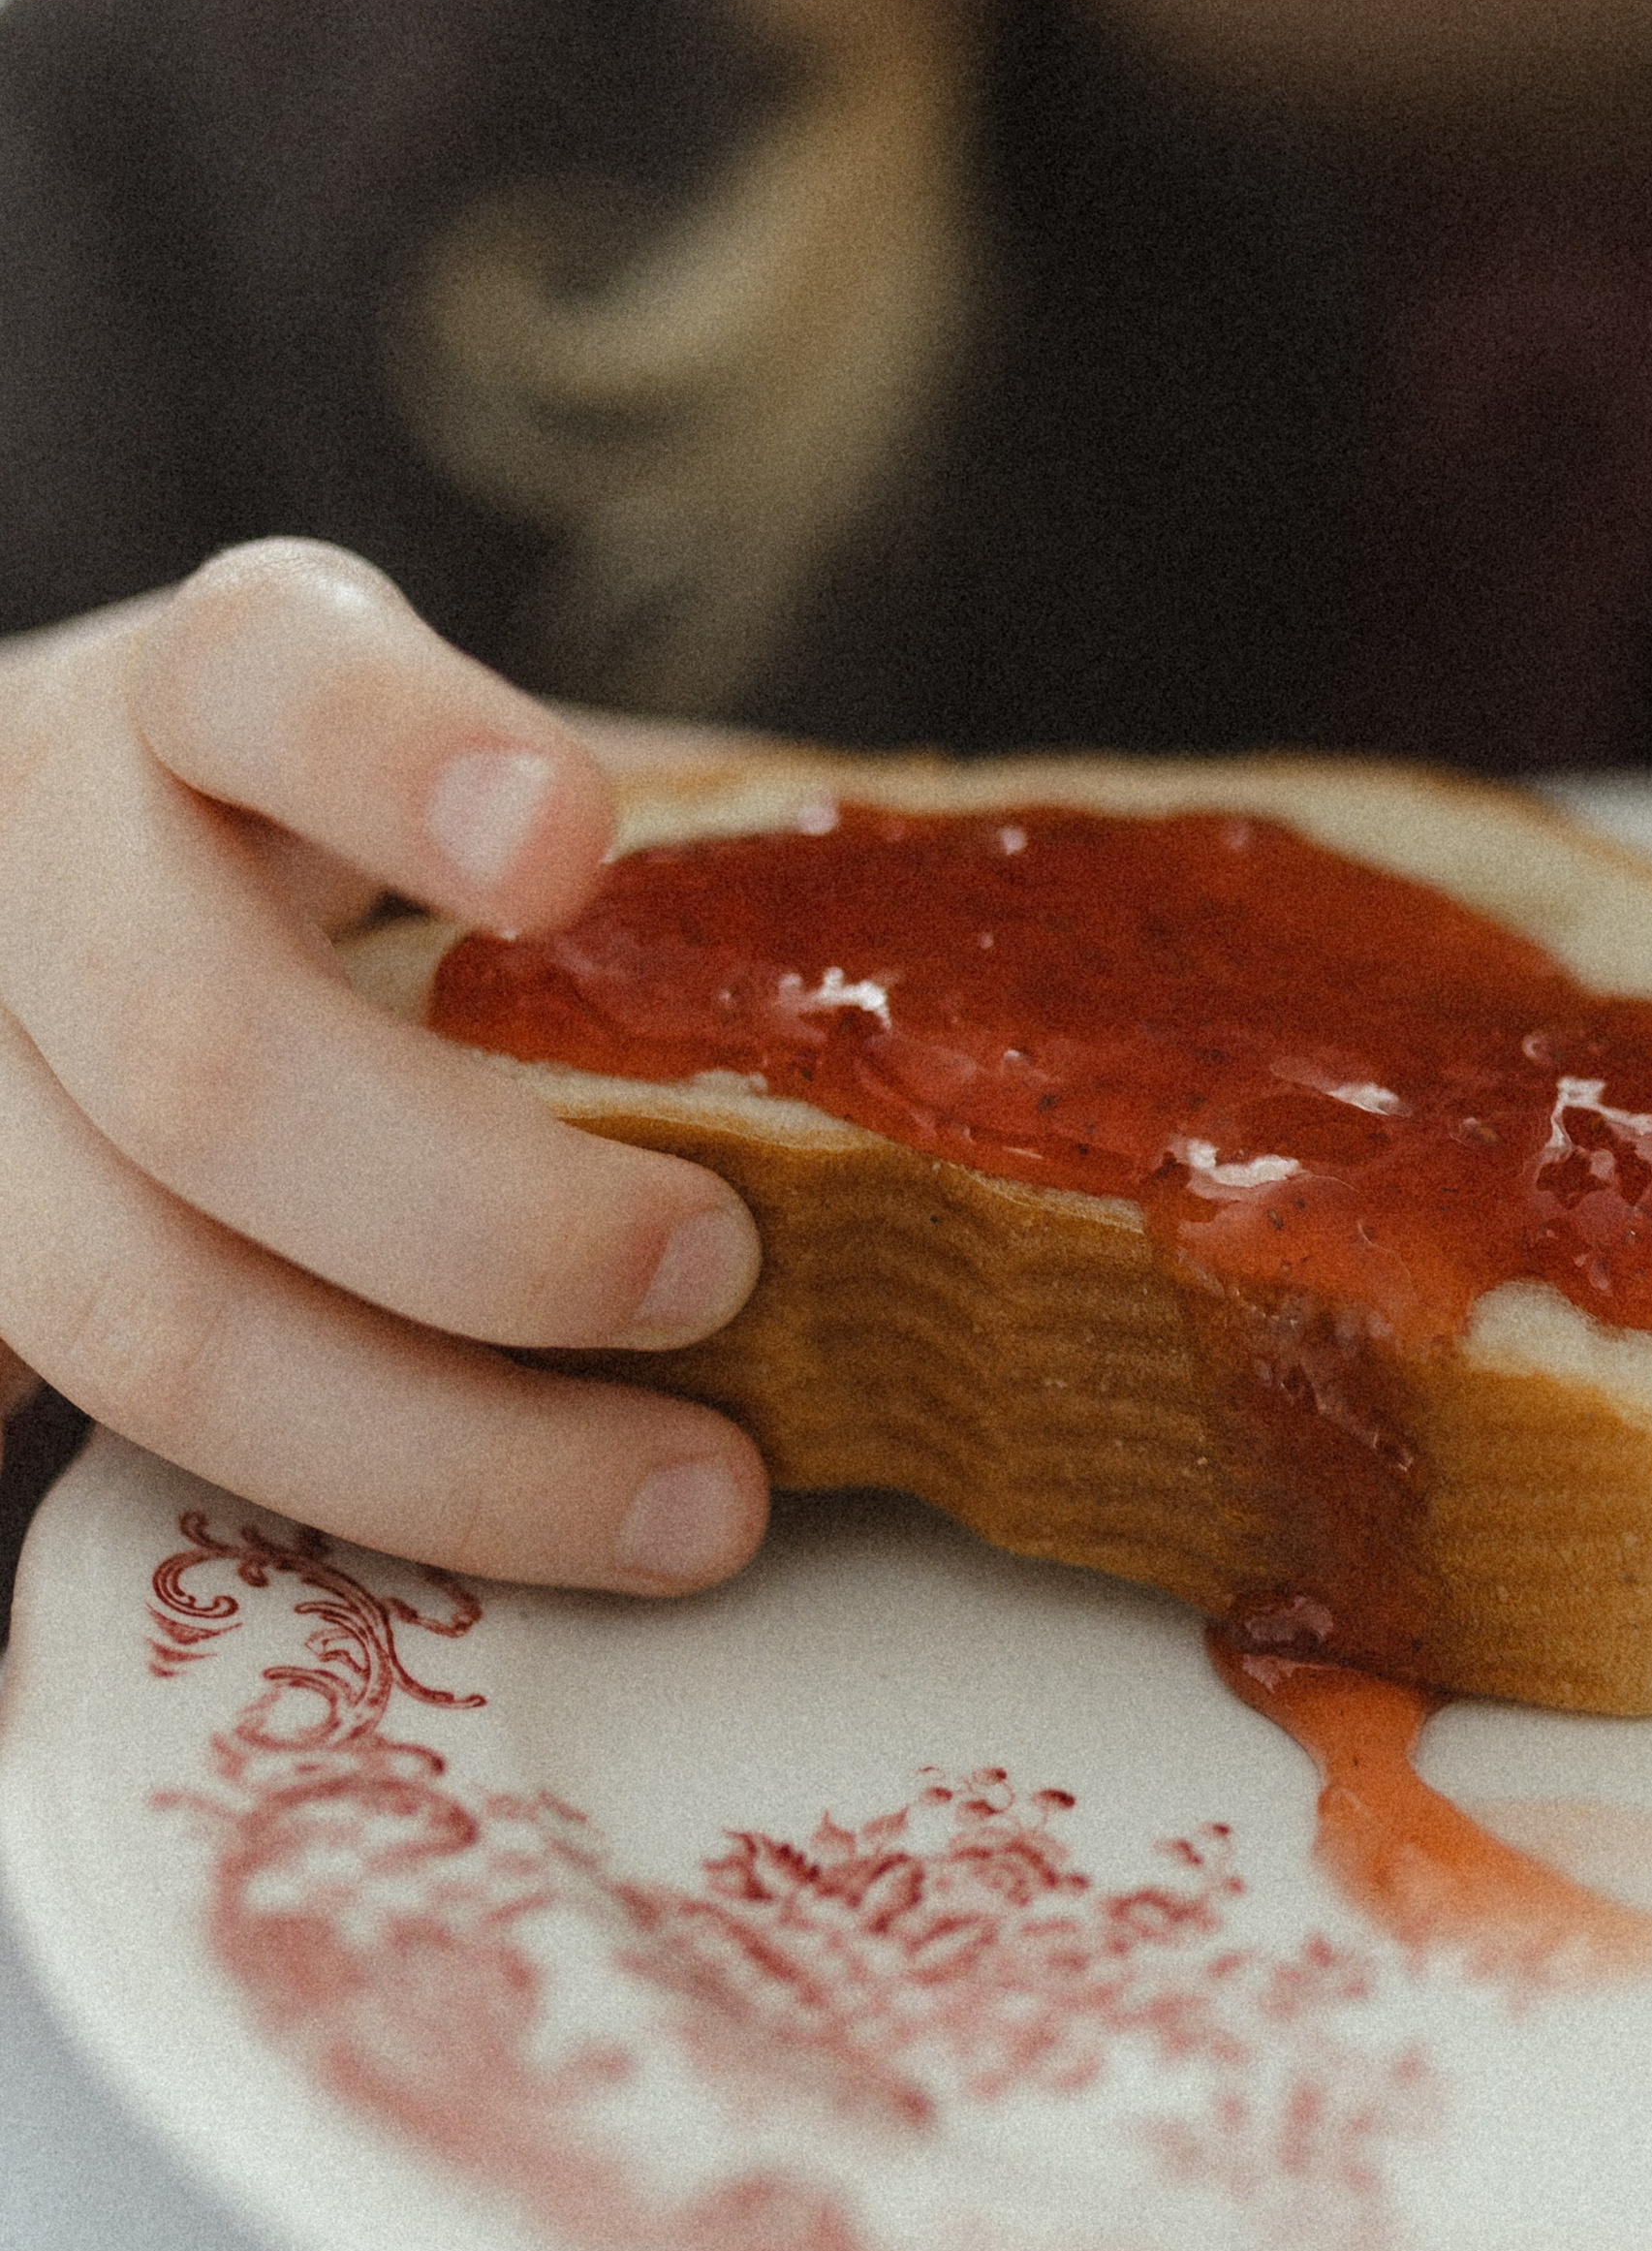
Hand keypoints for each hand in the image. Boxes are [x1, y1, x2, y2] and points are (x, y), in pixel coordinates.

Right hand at [0, 541, 770, 1590]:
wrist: (44, 891)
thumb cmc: (332, 832)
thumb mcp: (463, 774)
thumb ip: (654, 843)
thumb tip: (961, 956)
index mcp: (200, 688)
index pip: (270, 676)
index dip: (403, 758)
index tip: (569, 848)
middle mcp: (33, 862)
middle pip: (201, 1053)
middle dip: (485, 1213)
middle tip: (719, 1266)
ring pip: (138, 1309)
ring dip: (438, 1443)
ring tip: (691, 1498)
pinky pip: (79, 1435)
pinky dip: (287, 1524)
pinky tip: (485, 1574)